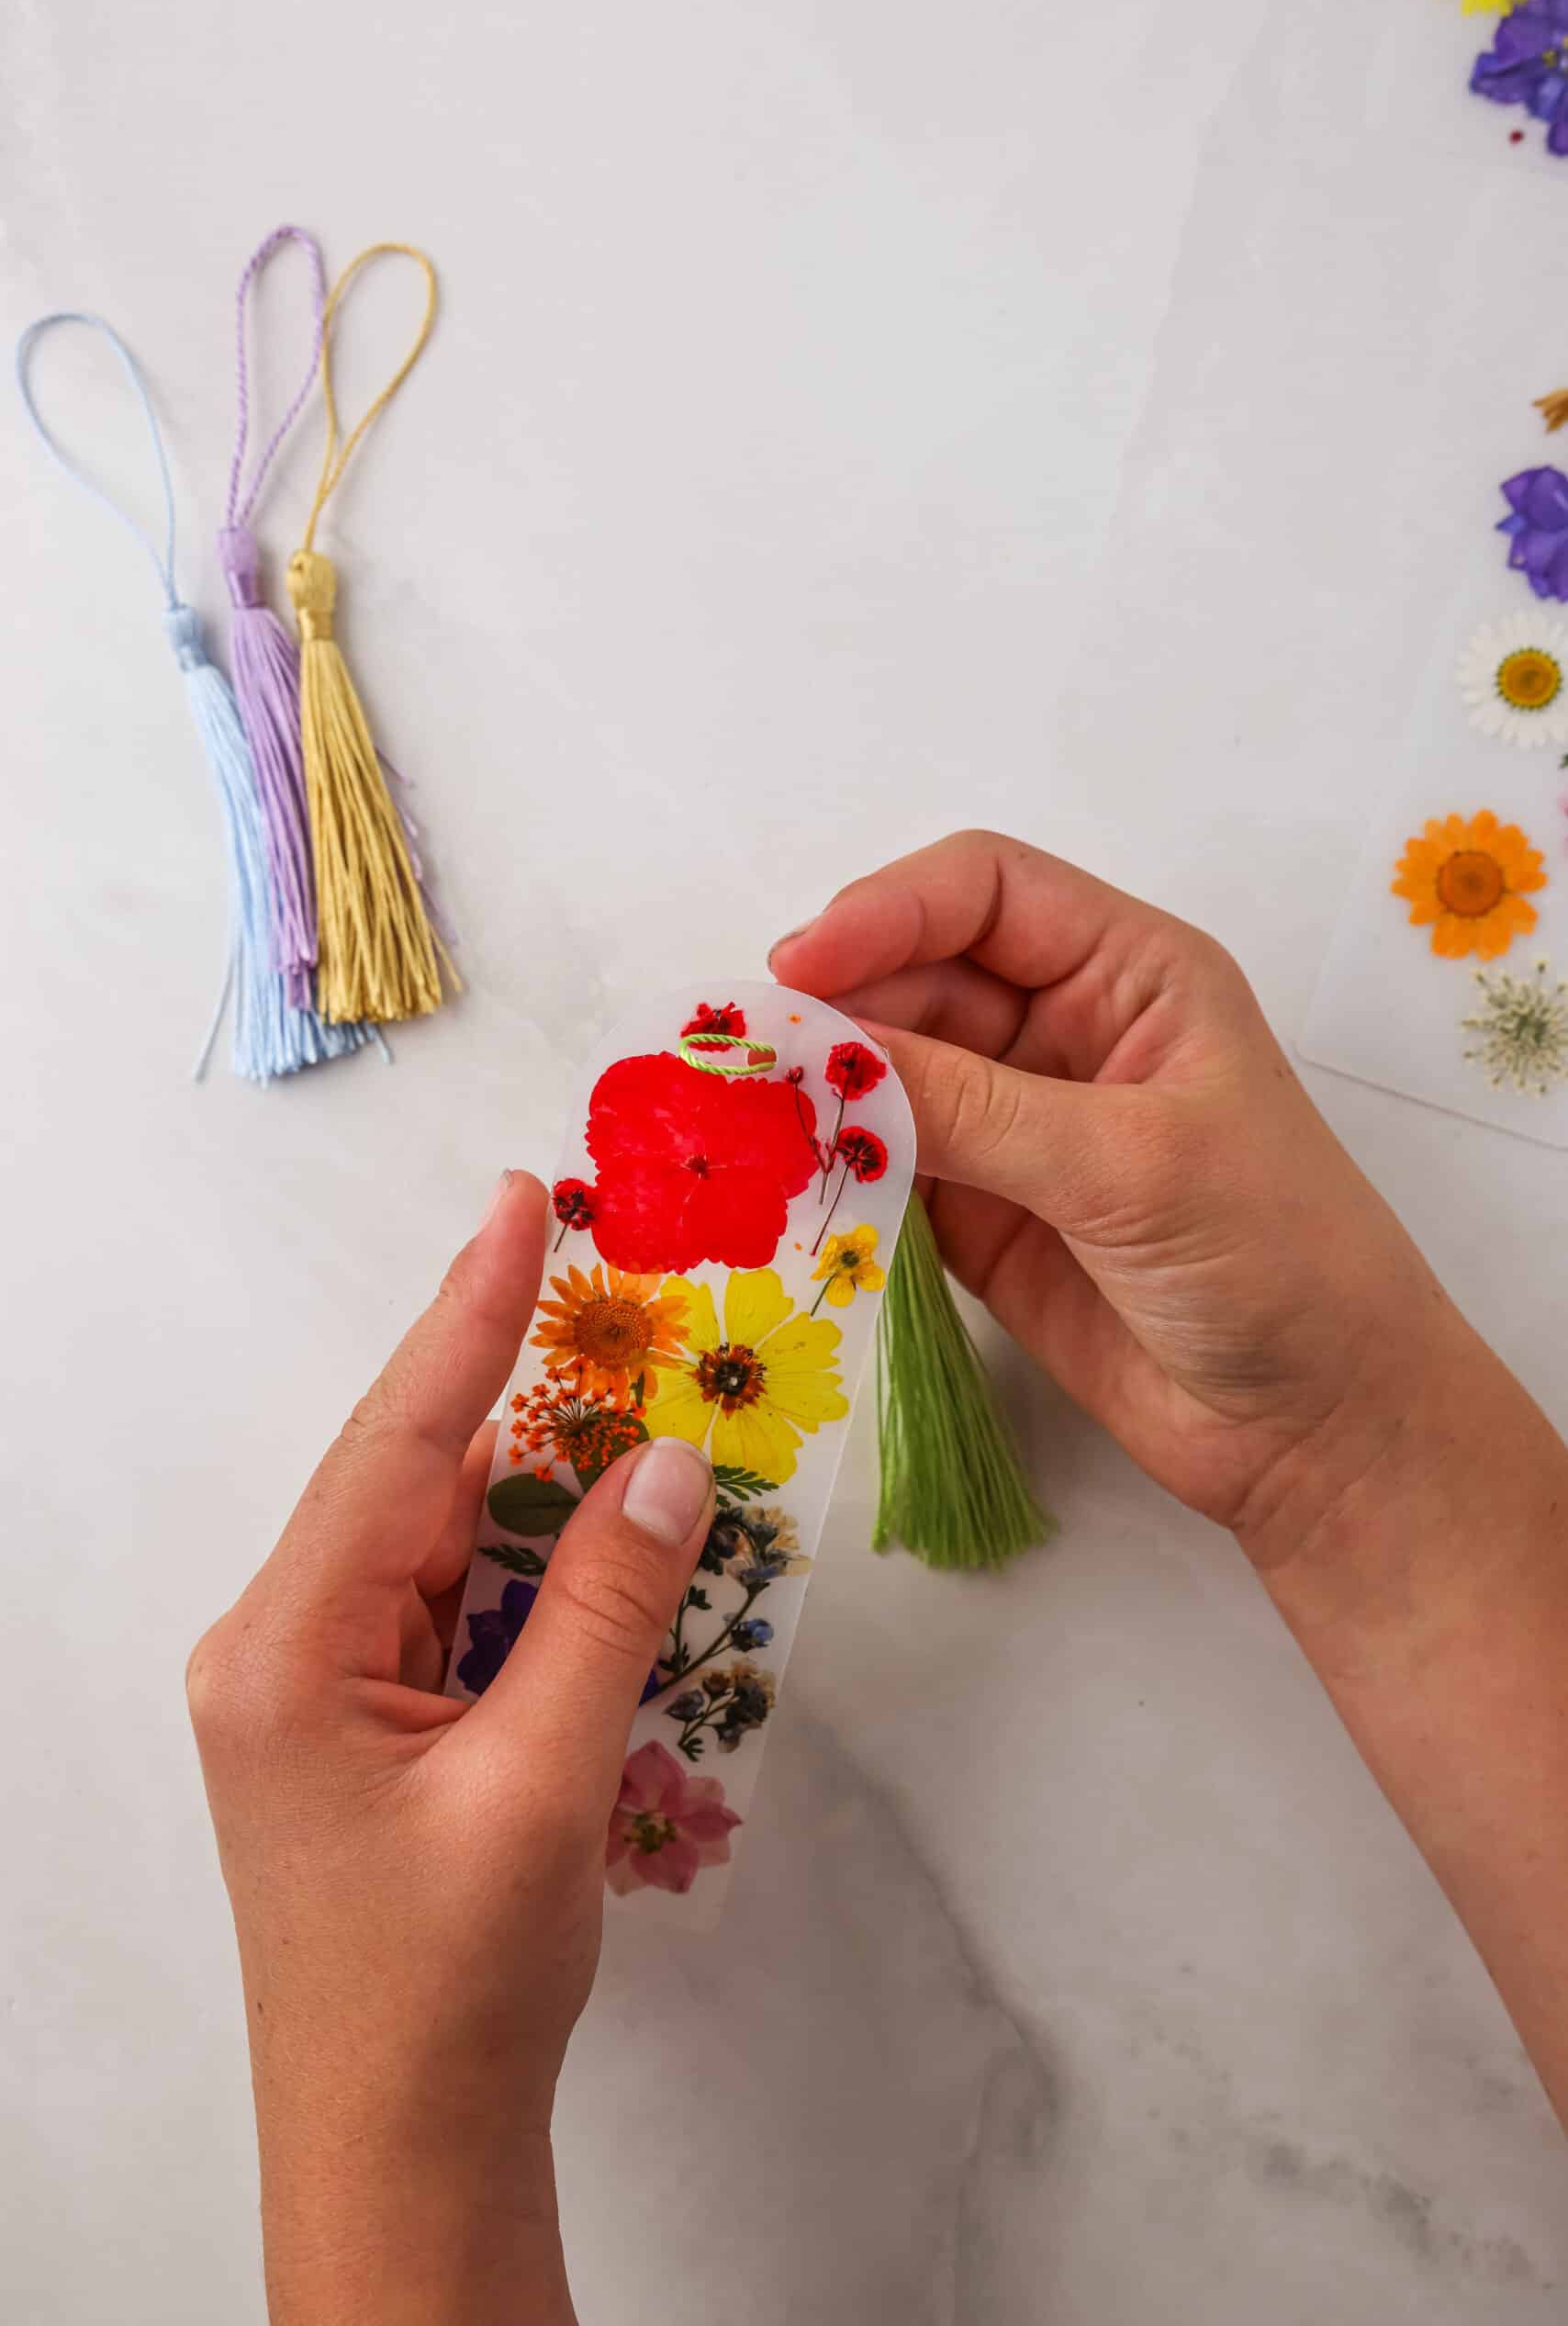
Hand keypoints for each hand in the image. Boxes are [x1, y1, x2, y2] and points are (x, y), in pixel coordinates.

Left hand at [186, 1172, 715, 2325]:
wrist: (401, 2144)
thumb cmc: (450, 1985)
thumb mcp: (544, 1785)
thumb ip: (604, 1611)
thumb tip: (668, 1463)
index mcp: (285, 1650)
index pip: (395, 1447)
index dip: (466, 1317)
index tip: (518, 1203)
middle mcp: (281, 1645)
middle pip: (416, 1478)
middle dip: (514, 1381)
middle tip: (604, 1270)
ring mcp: (317, 1684)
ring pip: (443, 1535)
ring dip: (538, 1479)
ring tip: (632, 1390)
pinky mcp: (362, 1718)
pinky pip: (455, 1601)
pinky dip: (532, 1563)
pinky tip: (601, 1527)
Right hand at [770, 831, 1516, 1581]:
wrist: (1319, 1430)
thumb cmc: (1277, 1262)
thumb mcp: (1130, 1164)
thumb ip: (974, 1107)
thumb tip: (823, 1052)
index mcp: (1131, 973)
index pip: (984, 892)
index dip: (885, 911)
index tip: (798, 970)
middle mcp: (1067, 1031)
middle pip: (917, 978)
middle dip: (836, 1009)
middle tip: (745, 1066)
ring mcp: (1020, 1126)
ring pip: (891, 1073)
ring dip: (821, 1092)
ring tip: (743, 1126)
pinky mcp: (984, 1215)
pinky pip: (887, 1167)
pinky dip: (833, 1170)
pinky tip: (783, 1186)